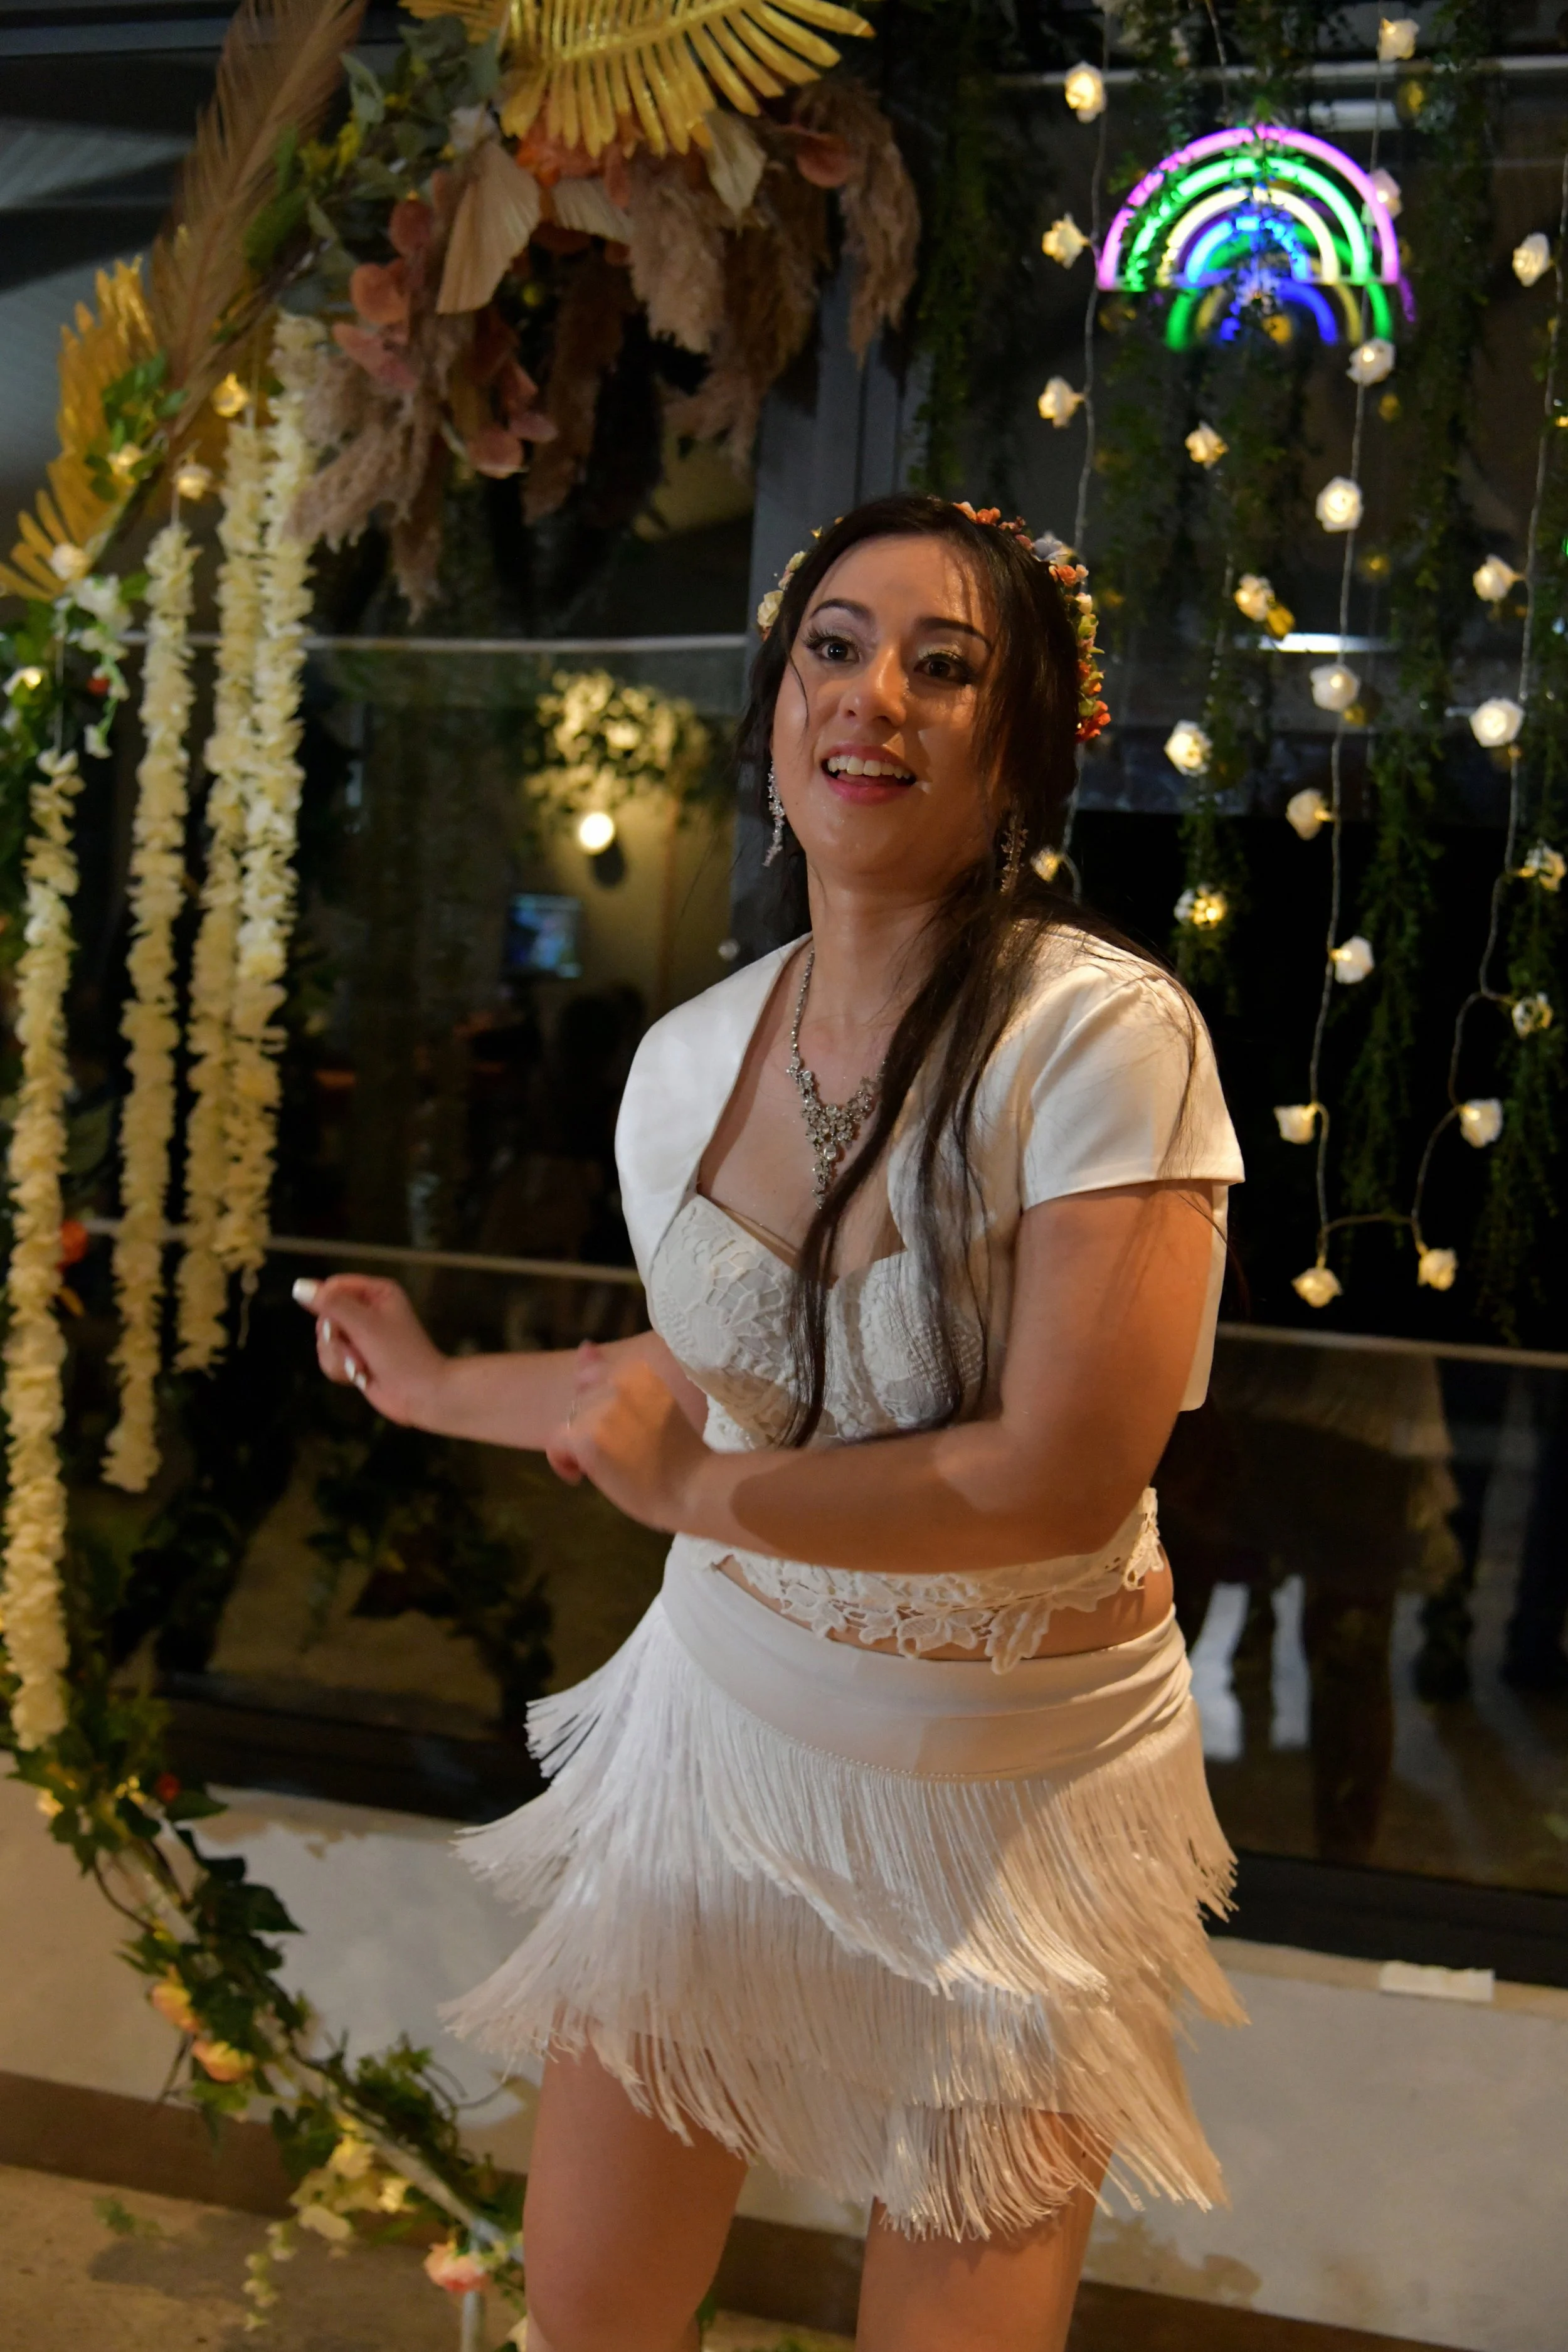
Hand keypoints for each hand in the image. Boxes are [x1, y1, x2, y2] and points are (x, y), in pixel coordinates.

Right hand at [291, 1274, 447, 1425]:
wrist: (420, 1395)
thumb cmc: (401, 1356)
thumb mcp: (365, 1324)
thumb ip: (332, 1304)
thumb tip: (300, 1287)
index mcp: (377, 1293)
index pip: (334, 1287)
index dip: (327, 1306)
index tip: (334, 1326)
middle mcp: (368, 1311)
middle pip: (324, 1316)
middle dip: (335, 1339)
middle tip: (356, 1349)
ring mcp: (360, 1336)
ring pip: (324, 1340)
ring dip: (339, 1357)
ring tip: (361, 1365)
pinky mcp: (355, 1357)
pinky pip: (329, 1358)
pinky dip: (340, 1369)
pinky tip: (359, 1375)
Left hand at [545, 1345, 710, 1532]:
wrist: (694, 1486)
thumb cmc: (683, 1452)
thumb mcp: (655, 1400)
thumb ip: (617, 1375)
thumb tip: (584, 1346)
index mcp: (638, 1370)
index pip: (593, 1376)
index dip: (598, 1406)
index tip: (615, 1427)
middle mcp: (619, 1382)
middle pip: (581, 1403)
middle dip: (591, 1426)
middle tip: (620, 1453)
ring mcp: (602, 1409)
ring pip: (571, 1423)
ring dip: (583, 1445)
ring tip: (612, 1465)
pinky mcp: (588, 1438)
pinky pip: (557, 1445)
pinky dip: (565, 1463)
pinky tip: (585, 1474)